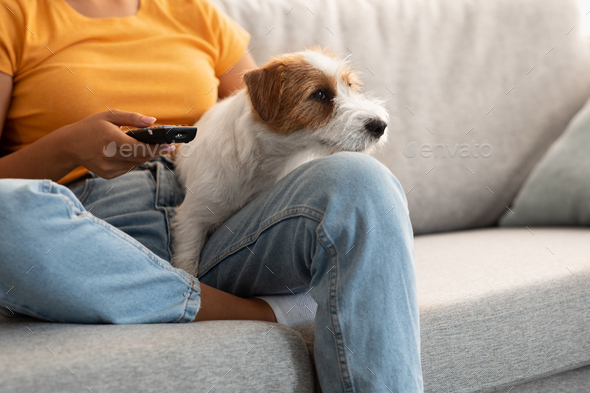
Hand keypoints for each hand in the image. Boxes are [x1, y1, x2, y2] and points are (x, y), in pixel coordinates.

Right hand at [59, 110, 174, 178]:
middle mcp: (109, 157)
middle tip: (168, 145)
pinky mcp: (109, 175)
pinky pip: (128, 167)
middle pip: (141, 157)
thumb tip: (153, 121)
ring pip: (136, 164)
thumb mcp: (110, 116)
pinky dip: (134, 160)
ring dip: (146, 156)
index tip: (169, 144)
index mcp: (110, 140)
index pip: (139, 148)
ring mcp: (109, 168)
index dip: (156, 148)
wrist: (70, 145)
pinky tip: (133, 153)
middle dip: (156, 151)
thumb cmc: (92, 127)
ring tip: (153, 147)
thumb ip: (133, 118)